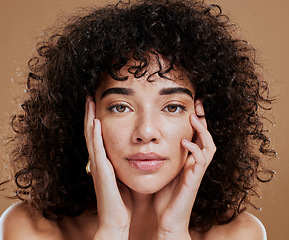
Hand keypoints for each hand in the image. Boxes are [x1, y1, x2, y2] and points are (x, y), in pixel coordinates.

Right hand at [84, 96, 131, 239]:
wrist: (117, 221)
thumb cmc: (122, 201)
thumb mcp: (123, 177)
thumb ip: (123, 164)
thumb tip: (132, 152)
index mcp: (104, 161)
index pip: (98, 135)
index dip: (95, 118)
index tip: (98, 102)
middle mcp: (98, 161)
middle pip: (91, 132)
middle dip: (89, 113)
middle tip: (89, 95)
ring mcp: (98, 165)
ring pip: (91, 137)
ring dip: (89, 118)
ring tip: (89, 101)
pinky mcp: (101, 172)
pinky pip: (97, 150)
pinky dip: (95, 135)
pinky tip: (95, 121)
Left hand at [153, 100, 215, 239]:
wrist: (166, 220)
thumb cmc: (162, 196)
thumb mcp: (160, 170)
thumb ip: (158, 156)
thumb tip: (144, 140)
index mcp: (187, 160)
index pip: (195, 136)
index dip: (195, 120)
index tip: (190, 104)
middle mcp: (195, 164)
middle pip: (207, 137)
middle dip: (203, 120)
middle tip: (198, 103)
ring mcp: (196, 172)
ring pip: (210, 146)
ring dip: (202, 131)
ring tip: (193, 118)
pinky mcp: (194, 180)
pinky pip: (201, 161)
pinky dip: (195, 149)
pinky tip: (184, 141)